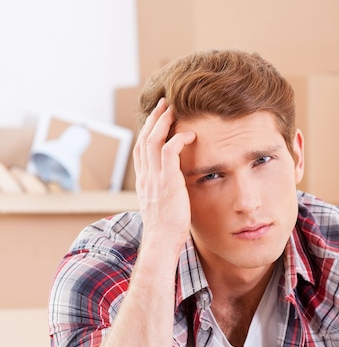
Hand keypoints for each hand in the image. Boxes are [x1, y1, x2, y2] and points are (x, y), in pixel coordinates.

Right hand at [133, 98, 195, 248]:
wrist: (161, 242)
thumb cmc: (166, 230)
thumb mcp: (161, 207)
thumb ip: (164, 193)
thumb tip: (173, 190)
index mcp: (143, 182)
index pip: (140, 150)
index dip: (147, 131)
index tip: (156, 119)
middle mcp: (145, 177)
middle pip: (144, 139)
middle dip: (153, 119)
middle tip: (164, 104)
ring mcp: (154, 179)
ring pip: (153, 140)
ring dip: (163, 122)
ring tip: (173, 109)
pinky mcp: (167, 182)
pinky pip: (169, 152)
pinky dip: (178, 139)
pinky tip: (189, 134)